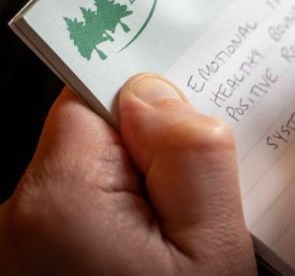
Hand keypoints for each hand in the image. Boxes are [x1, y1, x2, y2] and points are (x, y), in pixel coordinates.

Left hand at [0, 74, 254, 274]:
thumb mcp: (214, 247)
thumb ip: (191, 156)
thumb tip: (157, 92)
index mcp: (60, 199)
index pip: (95, 99)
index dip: (149, 99)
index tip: (190, 114)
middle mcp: (23, 218)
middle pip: (100, 138)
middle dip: (155, 153)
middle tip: (203, 197)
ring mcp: (27, 245)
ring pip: (99, 177)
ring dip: (145, 190)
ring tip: (184, 235)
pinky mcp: (42, 260)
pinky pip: (92, 211)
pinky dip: (129, 219)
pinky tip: (160, 251)